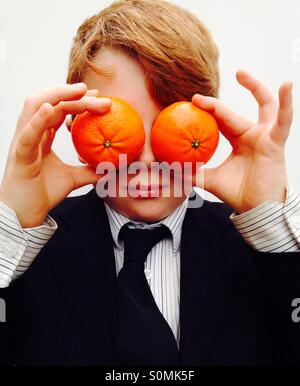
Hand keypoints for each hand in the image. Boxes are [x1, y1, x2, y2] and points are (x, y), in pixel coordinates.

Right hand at [0, 83, 111, 226]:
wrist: (25, 214)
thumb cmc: (41, 193)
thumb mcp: (72, 179)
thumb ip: (89, 170)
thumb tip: (110, 168)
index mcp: (41, 136)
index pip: (58, 110)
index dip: (77, 100)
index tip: (98, 96)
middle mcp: (31, 133)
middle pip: (51, 103)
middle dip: (73, 94)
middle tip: (98, 93)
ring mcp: (24, 141)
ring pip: (35, 108)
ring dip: (57, 96)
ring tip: (79, 91)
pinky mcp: (19, 155)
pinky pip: (27, 134)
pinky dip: (38, 120)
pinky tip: (50, 109)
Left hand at [192, 70, 292, 213]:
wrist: (256, 209)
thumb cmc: (239, 193)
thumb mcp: (211, 180)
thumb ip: (193, 173)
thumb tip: (170, 170)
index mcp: (239, 141)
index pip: (222, 120)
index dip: (208, 111)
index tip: (191, 103)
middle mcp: (253, 135)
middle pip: (234, 112)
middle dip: (215, 104)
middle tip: (197, 97)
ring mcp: (266, 136)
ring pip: (265, 106)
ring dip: (255, 87)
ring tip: (240, 72)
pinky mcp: (276, 141)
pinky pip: (284, 120)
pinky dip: (286, 103)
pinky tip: (286, 84)